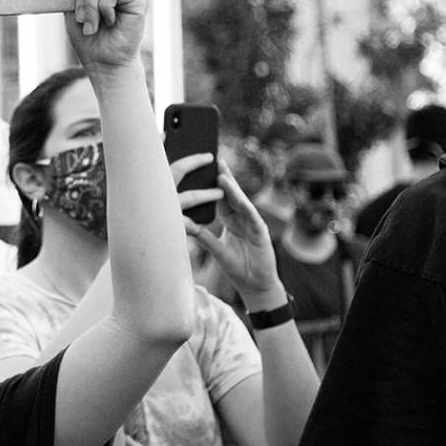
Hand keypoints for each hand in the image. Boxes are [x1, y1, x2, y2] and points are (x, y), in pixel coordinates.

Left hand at [178, 158, 280, 304]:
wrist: (256, 286)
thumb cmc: (238, 268)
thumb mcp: (216, 250)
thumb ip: (203, 236)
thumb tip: (184, 224)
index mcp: (231, 221)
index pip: (220, 198)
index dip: (212, 183)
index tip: (202, 168)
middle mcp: (242, 219)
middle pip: (231, 195)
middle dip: (222, 177)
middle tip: (213, 159)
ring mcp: (252, 224)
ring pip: (241, 202)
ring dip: (231, 188)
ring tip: (221, 174)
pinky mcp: (261, 233)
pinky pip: (251, 217)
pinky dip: (244, 207)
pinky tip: (238, 198)